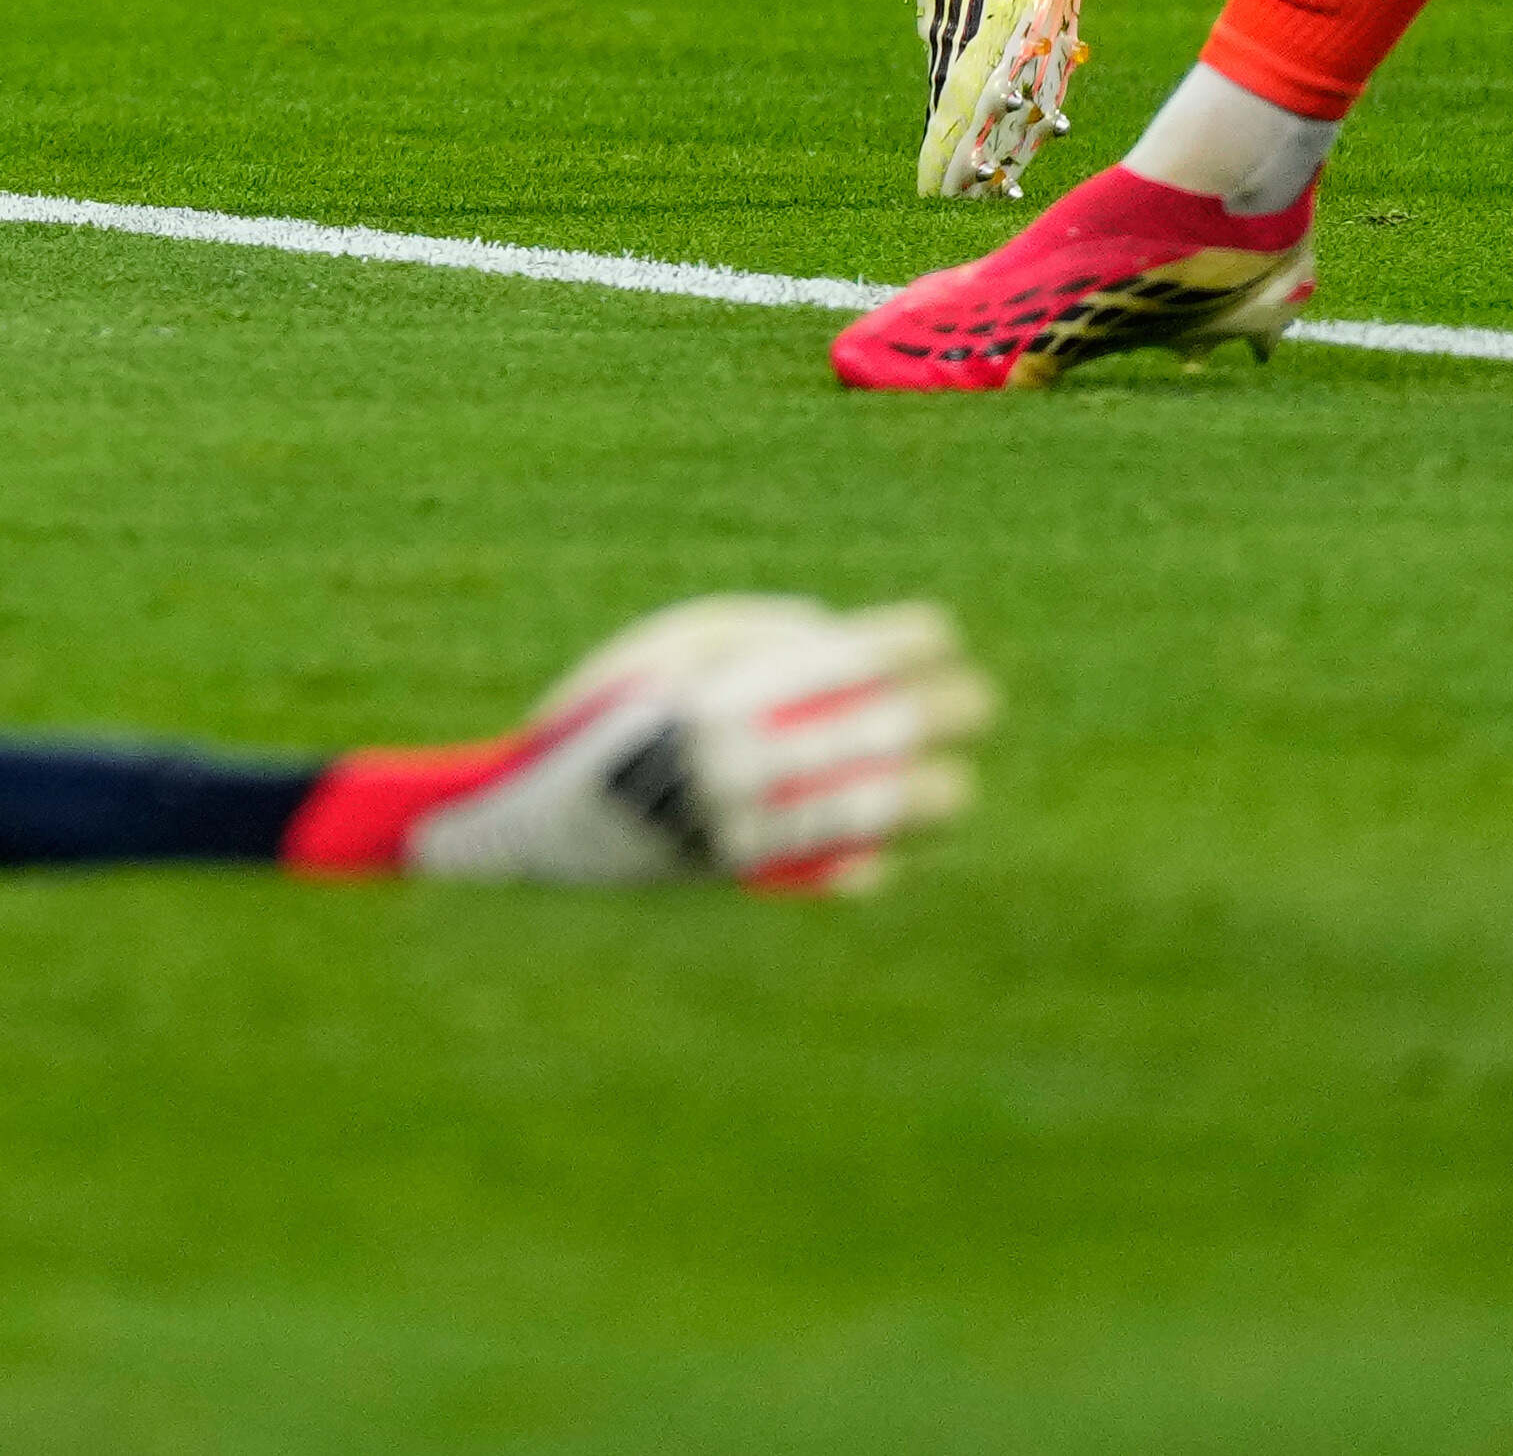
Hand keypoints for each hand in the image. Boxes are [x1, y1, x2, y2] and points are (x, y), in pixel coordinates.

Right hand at [327, 595, 994, 896]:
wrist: (534, 816)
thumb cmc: (602, 713)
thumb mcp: (665, 647)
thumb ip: (751, 634)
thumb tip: (838, 644)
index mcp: (722, 688)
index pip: (840, 659)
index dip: (904, 643)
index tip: (942, 634)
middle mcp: (741, 757)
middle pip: (868, 734)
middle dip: (936, 714)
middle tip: (978, 704)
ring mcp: (744, 822)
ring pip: (860, 810)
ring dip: (920, 797)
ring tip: (956, 789)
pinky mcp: (739, 877)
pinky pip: (820, 875)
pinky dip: (858, 865)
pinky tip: (883, 854)